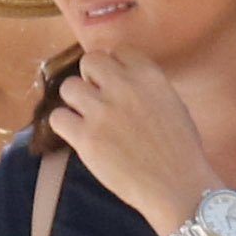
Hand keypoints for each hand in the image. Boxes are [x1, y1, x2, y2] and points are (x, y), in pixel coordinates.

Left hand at [45, 47, 224, 233]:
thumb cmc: (179, 149)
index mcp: (150, 76)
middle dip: (90, 77)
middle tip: (97, 98)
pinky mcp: (85, 137)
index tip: (114, 82)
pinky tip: (77, 135)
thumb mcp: (172, 104)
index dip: (113, 66)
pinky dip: (63, 125)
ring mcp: (102, 111)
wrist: (176, 183)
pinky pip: (57, 117)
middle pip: (90, 61)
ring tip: (87, 118)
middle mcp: (125, 87)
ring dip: (74, 101)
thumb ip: (146, 87)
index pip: (119, 51)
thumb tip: (122, 78)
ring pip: (68, 86)